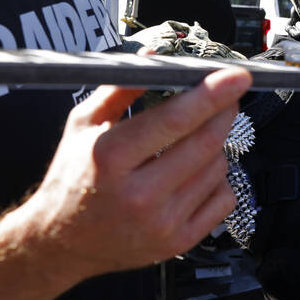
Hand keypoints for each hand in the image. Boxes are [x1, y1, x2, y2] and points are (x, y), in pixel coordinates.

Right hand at [22, 66, 252, 280]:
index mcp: (111, 158)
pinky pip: (224, 198)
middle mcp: (138, 194)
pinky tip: (195, 176)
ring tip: (191, 143)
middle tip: (227, 98)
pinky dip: (218, 180)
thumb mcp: (83, 124)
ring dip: (215, 147)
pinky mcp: (178, 241)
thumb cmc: (72, 178)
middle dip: (225, 112)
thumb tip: (154, 56)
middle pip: (207, 143)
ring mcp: (161, 223)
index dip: (213, 95)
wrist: (61, 243)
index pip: (176, 120)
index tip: (238, 78)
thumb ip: (120, 87)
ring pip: (219, 167)